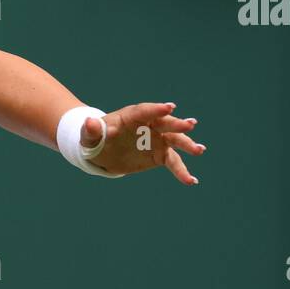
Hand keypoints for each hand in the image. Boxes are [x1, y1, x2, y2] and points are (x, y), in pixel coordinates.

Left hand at [80, 101, 204, 184]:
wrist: (102, 153)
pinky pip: (173, 162)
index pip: (145, 111)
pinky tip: (191, 181)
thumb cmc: (95, 139)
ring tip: (199, 150)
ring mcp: (156, 139)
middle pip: (165, 123)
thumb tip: (90, 123)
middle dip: (177, 125)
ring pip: (174, 141)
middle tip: (190, 125)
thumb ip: (91, 131)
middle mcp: (148, 125)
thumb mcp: (89, 136)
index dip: (156, 109)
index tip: (170, 107)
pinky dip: (182, 171)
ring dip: (187, 145)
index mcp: (132, 116)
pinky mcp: (159, 154)